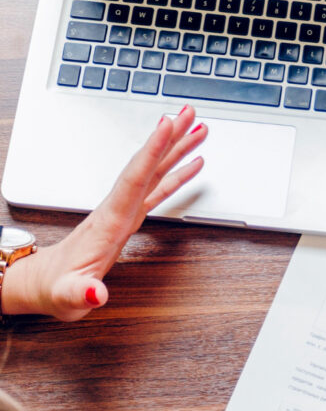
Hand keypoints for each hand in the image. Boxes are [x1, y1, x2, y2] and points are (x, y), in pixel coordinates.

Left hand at [2, 106, 206, 319]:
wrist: (42, 284)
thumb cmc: (57, 289)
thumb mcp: (68, 297)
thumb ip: (82, 294)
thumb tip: (97, 294)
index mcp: (109, 221)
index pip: (134, 178)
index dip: (152, 151)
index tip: (167, 125)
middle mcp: (118, 208)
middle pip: (148, 165)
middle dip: (169, 137)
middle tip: (189, 113)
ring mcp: (124, 211)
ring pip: (155, 172)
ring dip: (176, 149)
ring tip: (198, 129)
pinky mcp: (129, 218)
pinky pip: (158, 189)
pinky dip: (176, 174)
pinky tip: (192, 165)